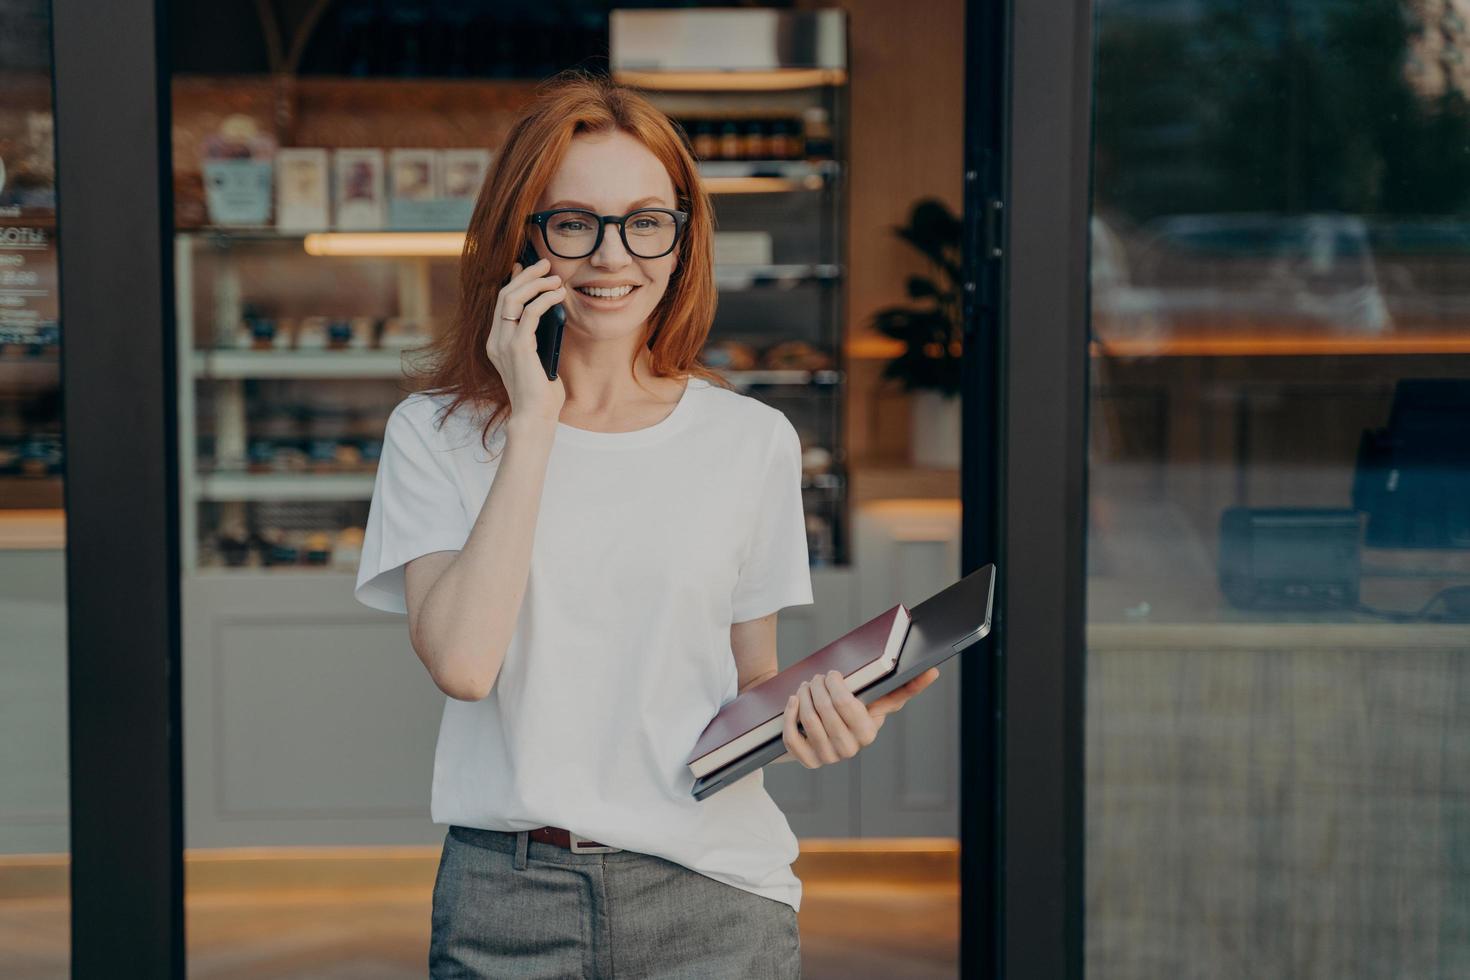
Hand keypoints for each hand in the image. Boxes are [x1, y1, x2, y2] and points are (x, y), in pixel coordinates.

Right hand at [487, 256, 565, 426]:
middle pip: (505, 295)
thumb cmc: (541, 395)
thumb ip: (538, 339)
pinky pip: (531, 313)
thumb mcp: (538, 360)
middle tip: (545, 264)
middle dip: (526, 275)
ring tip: (555, 278)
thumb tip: (550, 314)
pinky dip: (545, 299)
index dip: (513, 281)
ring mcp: (505, 343)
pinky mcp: (519, 347)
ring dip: (535, 283)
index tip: (525, 266)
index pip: (501, 304)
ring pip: (514, 299)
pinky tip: (558, 295)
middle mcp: (496, 341)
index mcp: (497, 343)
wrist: (535, 417)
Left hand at [780, 667, 940, 768]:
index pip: (847, 705)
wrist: (824, 727)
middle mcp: (849, 749)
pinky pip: (792, 737)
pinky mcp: (807, 761)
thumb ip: (903, 688)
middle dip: (817, 687)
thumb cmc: (853, 708)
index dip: (835, 685)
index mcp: (868, 733)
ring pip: (808, 720)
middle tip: (817, 677)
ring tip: (806, 686)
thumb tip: (933, 671)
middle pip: (825, 710)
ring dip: (803, 697)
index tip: (833, 674)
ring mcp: (827, 758)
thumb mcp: (875, 698)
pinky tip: (793, 702)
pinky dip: (790, 715)